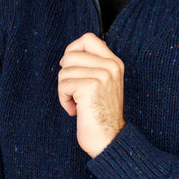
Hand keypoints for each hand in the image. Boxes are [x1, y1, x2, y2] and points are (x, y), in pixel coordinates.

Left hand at [58, 32, 125, 157]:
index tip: (70, 68)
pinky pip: (64, 85)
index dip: (72, 49)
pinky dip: (64, 100)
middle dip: (66, 75)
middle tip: (74, 92)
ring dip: (64, 90)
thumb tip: (68, 56)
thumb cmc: (102, 116)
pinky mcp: (90, 86)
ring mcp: (102, 75)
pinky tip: (75, 110)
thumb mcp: (102, 85)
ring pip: (65, 71)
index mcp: (114, 64)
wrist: (109, 139)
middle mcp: (110, 66)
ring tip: (77, 103)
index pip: (88, 39)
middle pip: (71, 55)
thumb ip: (92, 67)